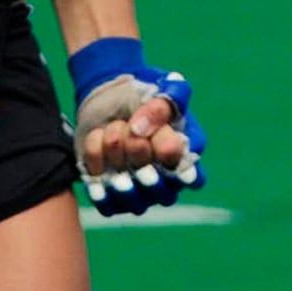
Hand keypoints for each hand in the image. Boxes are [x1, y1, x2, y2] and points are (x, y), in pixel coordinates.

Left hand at [67, 38, 205, 215]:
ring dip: (119, 165)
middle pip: (162, 192)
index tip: (165, 147)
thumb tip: (139, 130)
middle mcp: (166, 181)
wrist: (110, 99)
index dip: (181, 171)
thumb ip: (161, 105)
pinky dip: (97, 172)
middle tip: (130, 131)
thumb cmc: (146, 93)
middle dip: (141, 156)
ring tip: (112, 134)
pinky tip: (96, 144)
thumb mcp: (163, 87)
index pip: (194, 178)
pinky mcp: (112, 198)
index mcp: (185, 156)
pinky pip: (107, 203)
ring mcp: (139, 193)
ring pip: (135, 202)